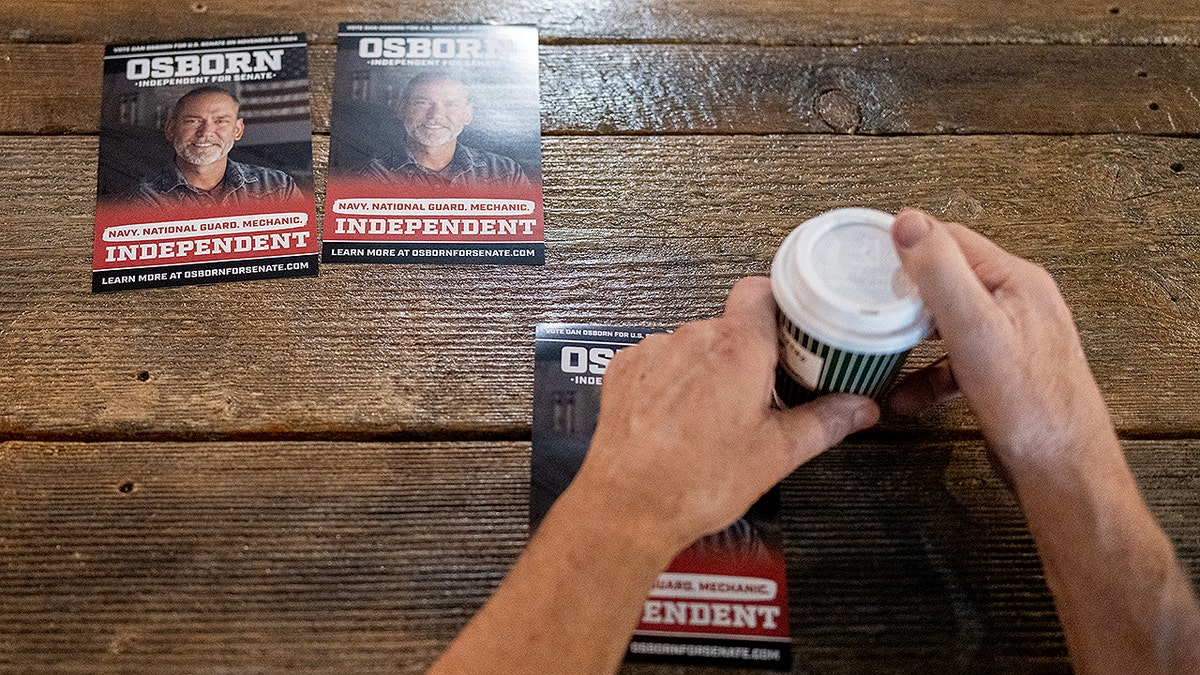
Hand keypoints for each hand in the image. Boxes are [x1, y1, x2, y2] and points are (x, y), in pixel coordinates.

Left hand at [571, 276, 879, 551]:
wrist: (628, 507)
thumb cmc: (698, 482)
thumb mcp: (776, 454)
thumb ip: (825, 422)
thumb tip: (859, 409)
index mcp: (737, 349)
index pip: (762, 291)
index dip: (779, 306)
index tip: (794, 333)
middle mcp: (692, 338)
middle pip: (730, 326)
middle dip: (748, 354)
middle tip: (761, 394)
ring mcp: (653, 351)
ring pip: (693, 345)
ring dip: (708, 369)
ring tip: (714, 417)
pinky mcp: (624, 369)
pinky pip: (659, 361)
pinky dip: (672, 381)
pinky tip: (678, 419)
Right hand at [886, 209, 1115, 481]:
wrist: (1063, 472)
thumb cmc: (1030, 407)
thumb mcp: (974, 330)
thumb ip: (941, 273)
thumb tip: (909, 222)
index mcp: (1015, 281)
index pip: (951, 238)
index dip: (907, 243)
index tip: (866, 255)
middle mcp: (1017, 303)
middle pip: (948, 278)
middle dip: (903, 292)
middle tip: (866, 304)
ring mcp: (1011, 339)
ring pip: (948, 322)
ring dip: (911, 336)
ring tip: (879, 346)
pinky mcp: (1003, 372)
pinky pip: (956, 361)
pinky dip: (927, 374)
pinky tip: (906, 395)